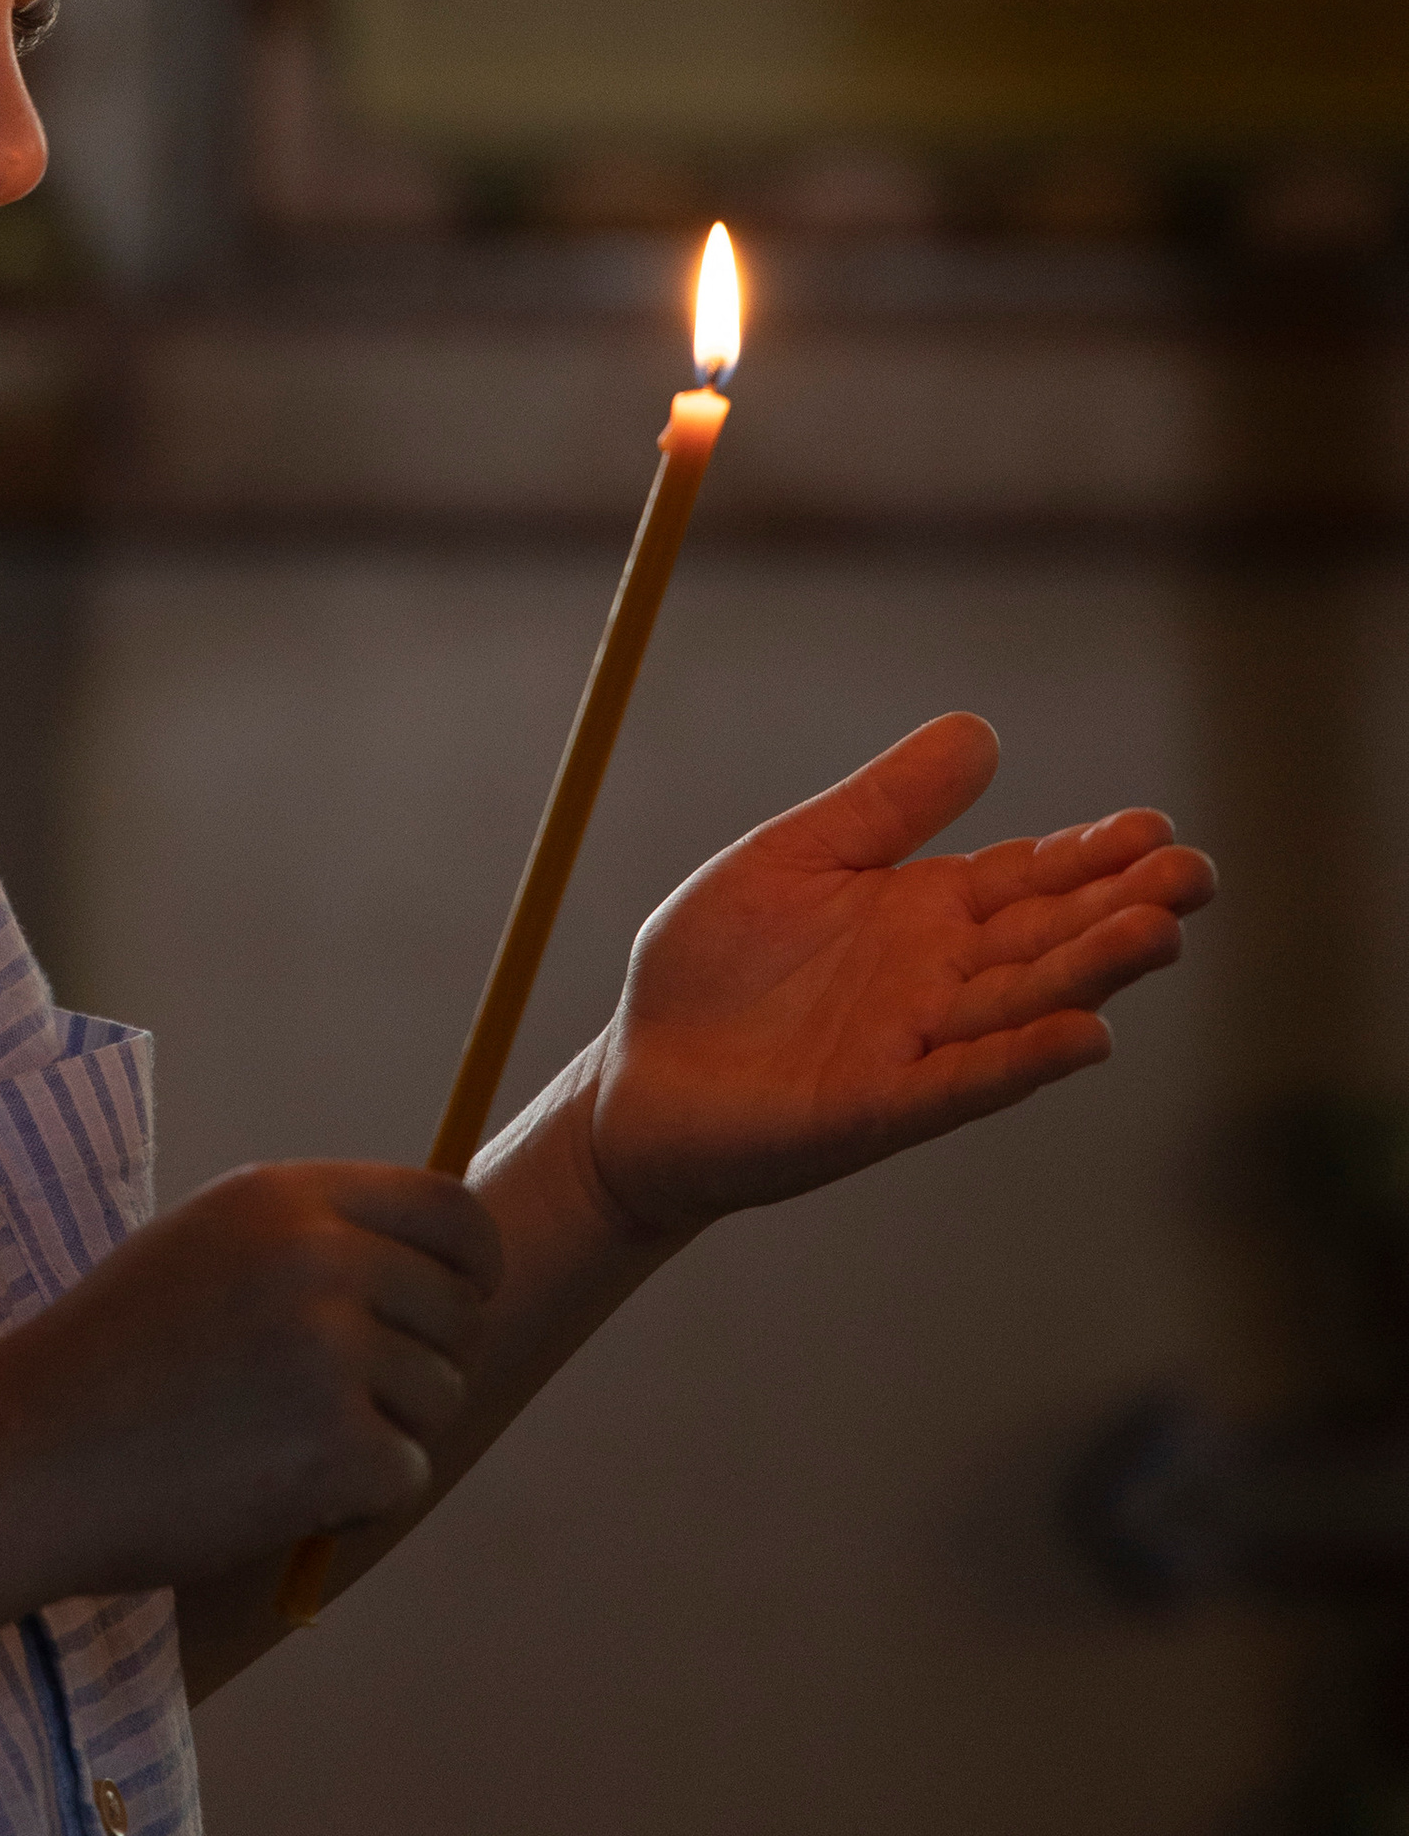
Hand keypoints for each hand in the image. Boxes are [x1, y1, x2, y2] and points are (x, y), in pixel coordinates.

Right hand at [0, 1162, 503, 1597]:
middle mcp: (320, 1258)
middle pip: (459, 1309)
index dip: (472, 1265)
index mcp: (286, 1199)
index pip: (449, 1210)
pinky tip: (275, 1492)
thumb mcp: (205, 1251)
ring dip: (385, 1434)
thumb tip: (438, 1264)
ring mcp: (331, 1351)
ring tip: (283, 1446)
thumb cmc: (108, 1364)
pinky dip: (356, 1500)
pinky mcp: (336, 1447)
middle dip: (426, 1362)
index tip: (461, 1305)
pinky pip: (406, 1473)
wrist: (25, 1462)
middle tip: (347, 1404)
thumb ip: (313, 1240)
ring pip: (439, 1396)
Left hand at [585, 712, 1213, 1237]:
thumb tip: (982, 730)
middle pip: (1047, 938)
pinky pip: (963, 1080)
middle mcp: (938, 980)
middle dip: (1121, 905)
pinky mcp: (878, 1105)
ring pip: (1023, 1003)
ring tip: (1160, 932)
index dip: (1091, 855)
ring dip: (1091, 972)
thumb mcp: (799, 855)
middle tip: (1196, 872)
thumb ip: (886, 804)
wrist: (639, 1073)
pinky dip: (1023, 1058)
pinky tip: (1085, 1036)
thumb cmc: (716, 964)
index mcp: (923, 913)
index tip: (1158, 826)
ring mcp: (915, 1045)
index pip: (1028, 879)